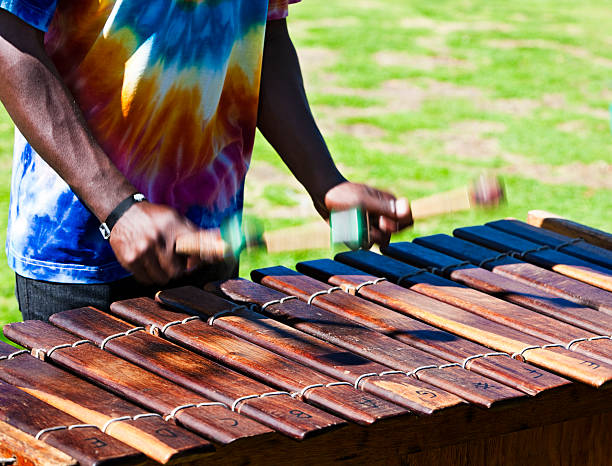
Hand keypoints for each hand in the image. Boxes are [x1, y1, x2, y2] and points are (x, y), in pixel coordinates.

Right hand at [109, 202, 224, 284]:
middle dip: (180, 270)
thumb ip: (195, 233)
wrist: (122, 212)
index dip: (206, 257)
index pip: (196, 246)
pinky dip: (150, 276)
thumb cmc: (153, 217)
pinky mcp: (130, 259)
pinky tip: (149, 265)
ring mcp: (143, 250)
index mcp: (172, 226)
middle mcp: (157, 238)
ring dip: (164, 274)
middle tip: (177, 265)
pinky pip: (146, 279)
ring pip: (162, 278)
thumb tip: (222, 242)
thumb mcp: (175, 219)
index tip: (213, 260)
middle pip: (178, 271)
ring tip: (161, 263)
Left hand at [324, 182, 412, 246]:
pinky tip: (348, 232)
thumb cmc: (344, 193)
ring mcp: (371, 225)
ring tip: (356, 230)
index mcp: (389, 205)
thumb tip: (406, 212)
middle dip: (381, 235)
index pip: (407, 220)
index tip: (384, 223)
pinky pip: (363, 244)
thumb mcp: (364, 201)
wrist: (324, 194)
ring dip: (368, 239)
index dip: (399, 226)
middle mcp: (383, 216)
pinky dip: (355, 241)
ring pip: (379, 242)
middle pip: (392, 234)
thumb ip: (385, 209)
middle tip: (369, 230)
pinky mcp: (360, 233)